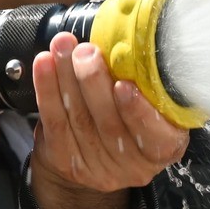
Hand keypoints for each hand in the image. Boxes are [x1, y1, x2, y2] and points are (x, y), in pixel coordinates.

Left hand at [30, 33, 188, 195]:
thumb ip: (148, 84)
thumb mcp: (154, 105)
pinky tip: (44, 64)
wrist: (95, 158)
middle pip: (109, 124)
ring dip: (66, 77)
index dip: (138, 111)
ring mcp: (96, 165)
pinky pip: (54, 121)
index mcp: (164, 147)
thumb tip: (130, 43)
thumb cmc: (130, 118)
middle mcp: (132, 163)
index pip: (157, 137)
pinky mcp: (66, 159)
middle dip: (94, 82)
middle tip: (86, 52)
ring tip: (63, 47)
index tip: (124, 84)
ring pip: (78, 118)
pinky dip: (47, 89)